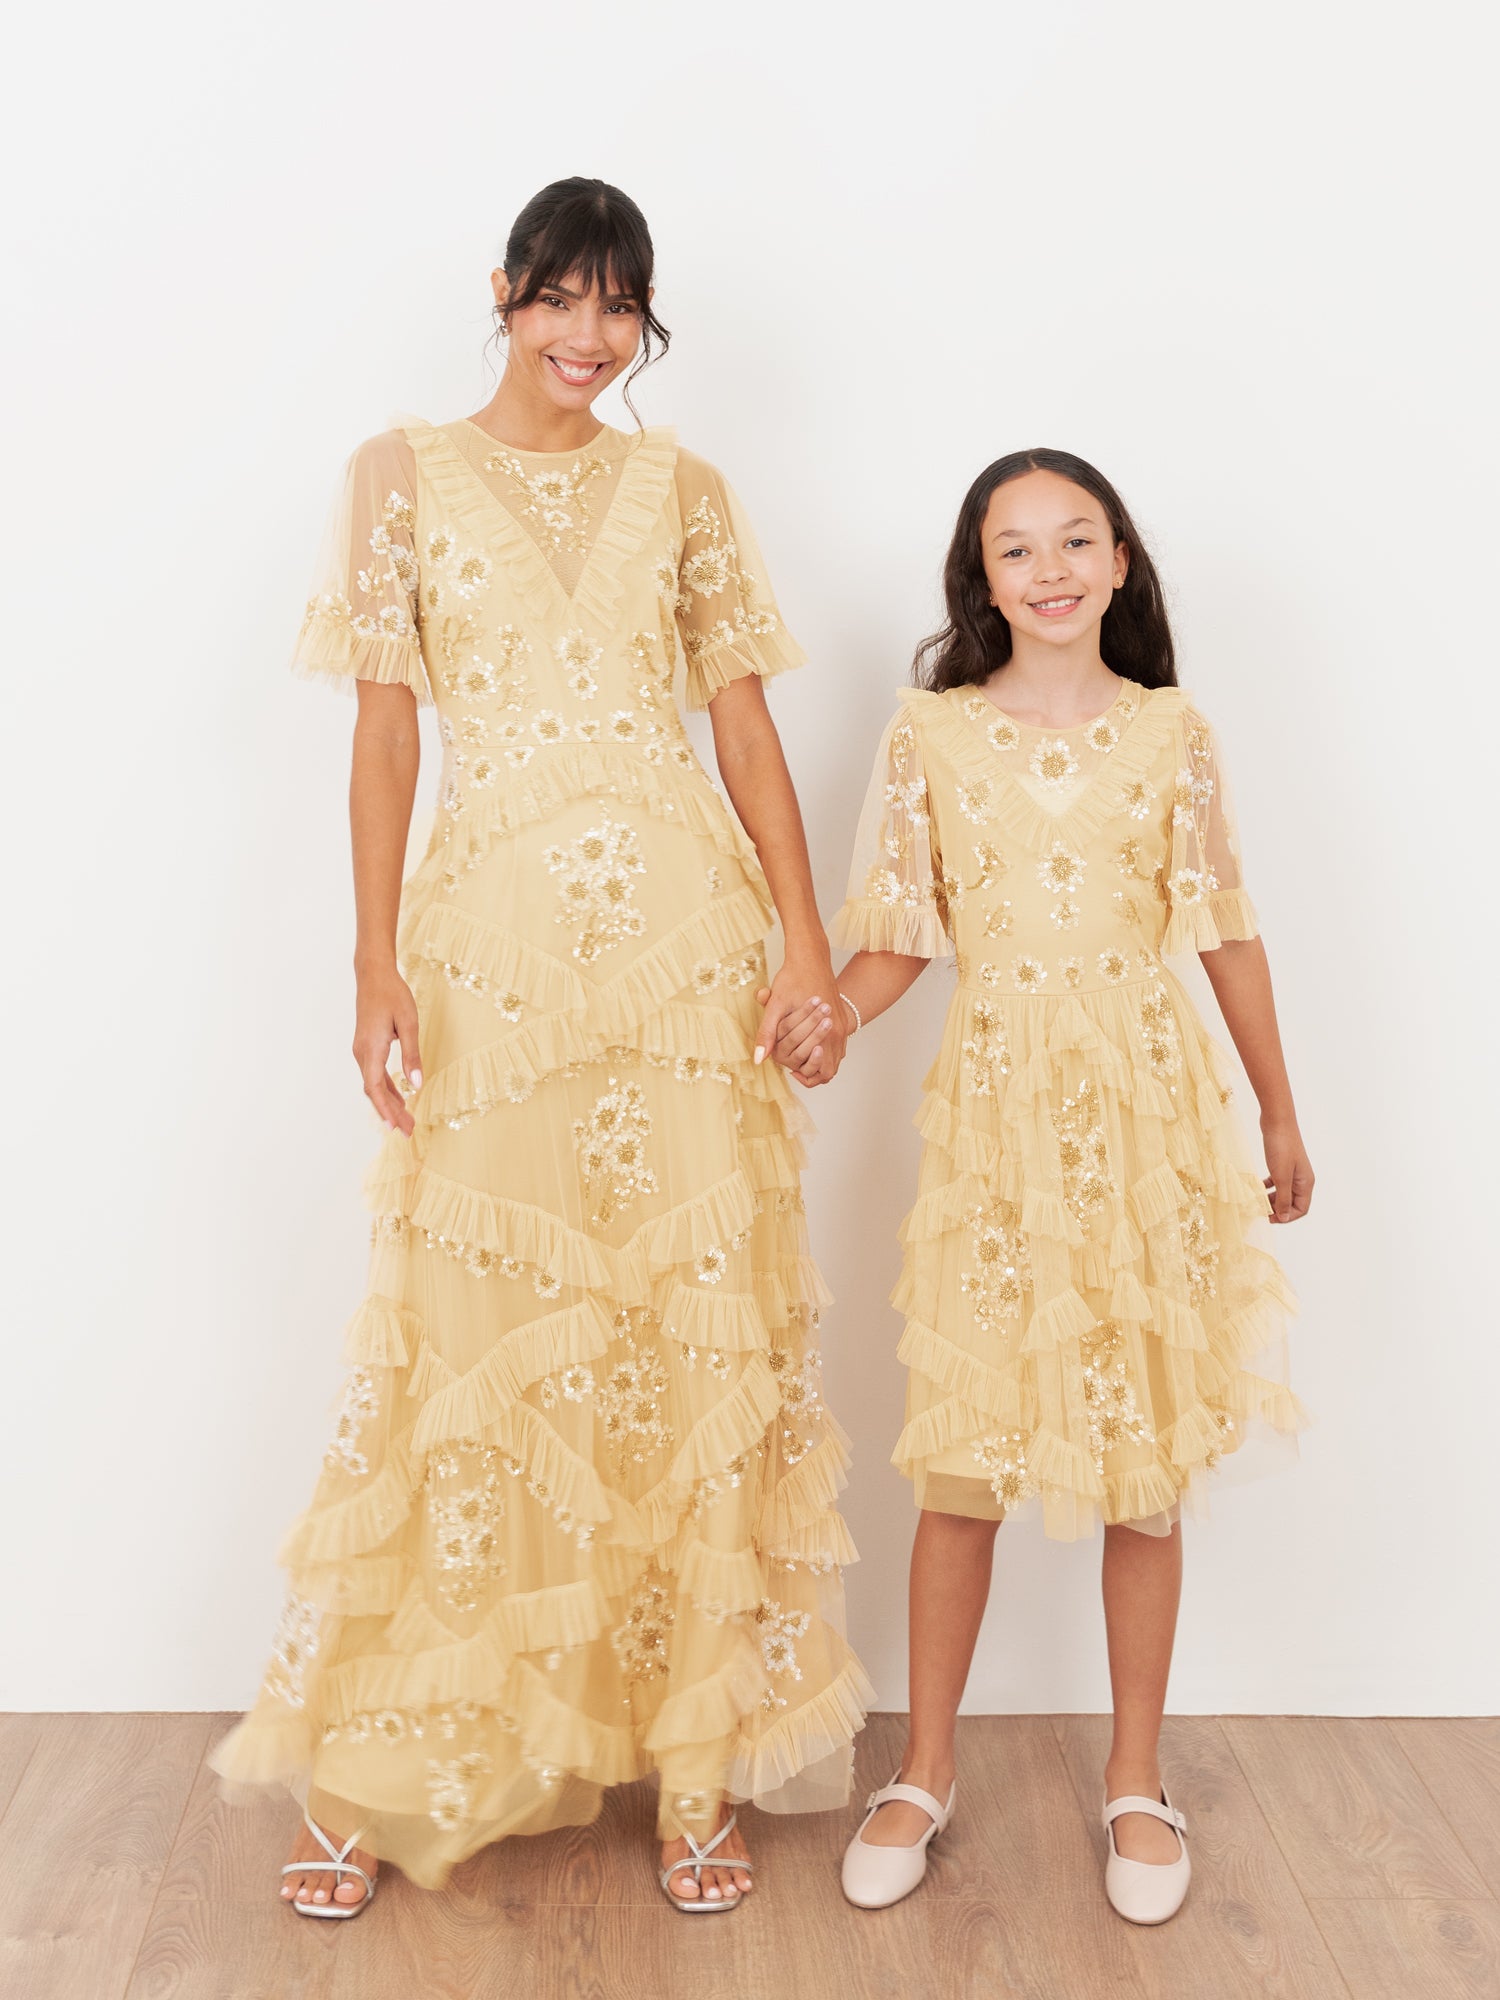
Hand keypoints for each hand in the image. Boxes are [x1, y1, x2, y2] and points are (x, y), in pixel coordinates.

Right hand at [354, 964, 422, 1136]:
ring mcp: (362, 1050)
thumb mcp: (409, 1023)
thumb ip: (412, 1055)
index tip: (395, 1127)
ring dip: (389, 1102)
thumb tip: (416, 1084)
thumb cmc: (392, 995)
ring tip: (406, 1119)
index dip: (385, 1109)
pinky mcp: (366, 1046)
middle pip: (374, 1090)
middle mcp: (362, 1052)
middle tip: (408, 1130)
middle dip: (391, 1112)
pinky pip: (375, 1074)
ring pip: (374, 1084)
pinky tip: (400, 1097)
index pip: (374, 1087)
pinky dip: (386, 1088)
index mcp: (371, 1048)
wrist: (374, 974)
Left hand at [754, 949, 845, 1082]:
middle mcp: (839, 1031)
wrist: (811, 957)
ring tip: (800, 1056)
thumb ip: (768, 1034)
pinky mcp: (842, 1019)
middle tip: (794, 1066)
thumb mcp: (776, 1006)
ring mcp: (843, 1025)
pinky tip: (809, 1044)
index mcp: (827, 1031)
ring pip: (835, 1058)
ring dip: (818, 1061)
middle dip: (811, 1071)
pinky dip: (825, 1051)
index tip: (791, 1070)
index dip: (805, 1077)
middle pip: (829, 1069)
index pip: (822, 1072)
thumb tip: (758, 1058)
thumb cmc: (793, 978)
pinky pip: (838, 1046)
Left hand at [1261, 1115, 1313, 1222]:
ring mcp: (1293, 1170)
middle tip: (1260, 1211)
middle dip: (1278, 1209)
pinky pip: (1277, 1181)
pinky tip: (1257, 1186)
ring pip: (1284, 1192)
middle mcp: (1302, 1178)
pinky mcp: (1283, 1162)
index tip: (1269, 1218)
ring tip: (1257, 1201)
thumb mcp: (1281, 1176)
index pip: (1301, 1209)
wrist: (1277, 1120)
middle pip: (1292, 1202)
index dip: (1286, 1217)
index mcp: (1306, 1183)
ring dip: (1272, 1198)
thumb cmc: (1281, 1147)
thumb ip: (1283, 1198)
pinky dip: (1268, 1186)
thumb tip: (1284, 1217)